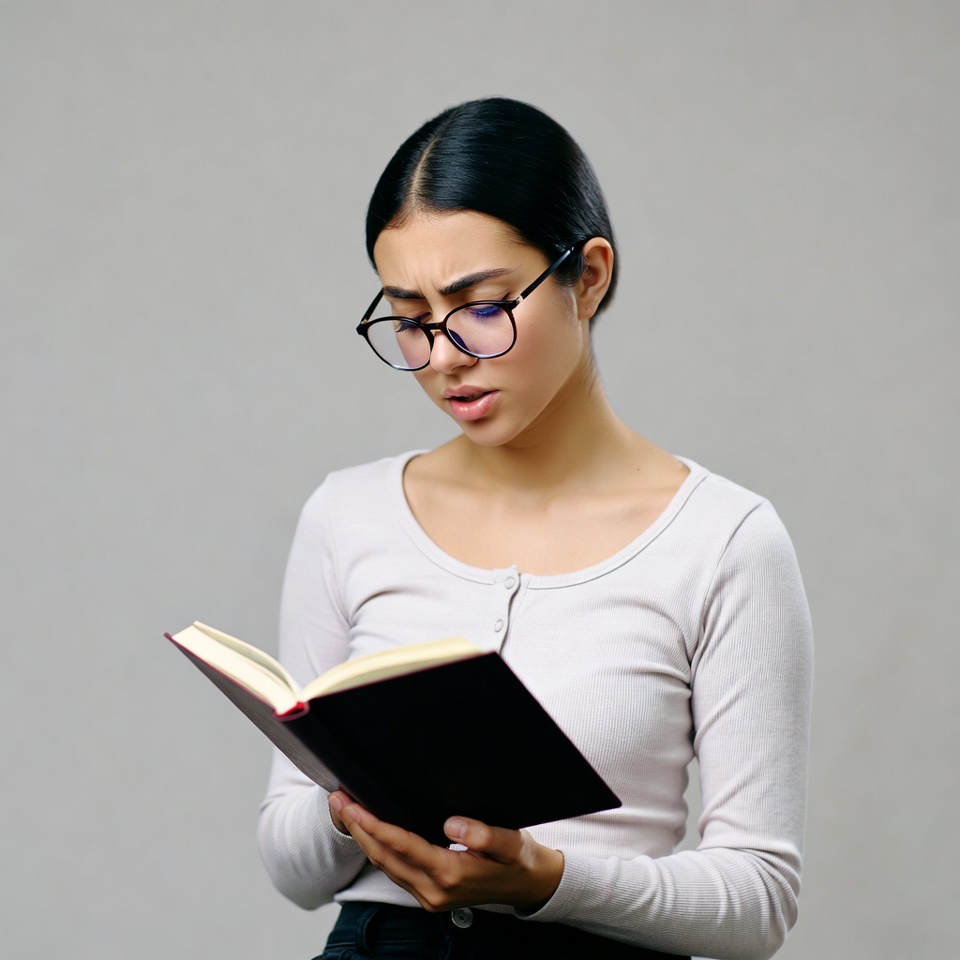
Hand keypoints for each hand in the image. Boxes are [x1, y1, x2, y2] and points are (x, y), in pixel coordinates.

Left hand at [328, 791, 563, 911]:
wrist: (531, 886)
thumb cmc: (520, 858)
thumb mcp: (511, 842)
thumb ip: (483, 833)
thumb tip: (450, 824)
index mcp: (451, 873)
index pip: (402, 845)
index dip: (375, 825)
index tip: (354, 805)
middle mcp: (435, 890)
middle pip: (384, 857)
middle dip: (358, 828)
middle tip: (338, 800)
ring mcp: (431, 897)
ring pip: (386, 866)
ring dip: (364, 838)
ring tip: (347, 810)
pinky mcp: (430, 895)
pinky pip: (395, 871)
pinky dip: (378, 850)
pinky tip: (371, 832)